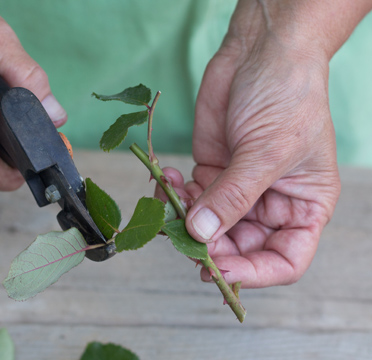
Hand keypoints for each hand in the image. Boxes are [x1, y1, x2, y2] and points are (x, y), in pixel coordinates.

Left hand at [157, 1, 341, 287]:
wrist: (262, 53)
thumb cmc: (287, 96)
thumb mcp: (266, 151)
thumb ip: (233, 197)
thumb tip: (202, 234)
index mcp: (303, 207)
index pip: (283, 260)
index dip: (253, 273)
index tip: (218, 269)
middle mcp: (270, 203)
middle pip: (238, 247)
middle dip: (208, 245)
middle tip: (184, 234)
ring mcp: (237, 188)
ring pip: (207, 225)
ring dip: (184, 219)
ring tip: (171, 198)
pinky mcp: (211, 170)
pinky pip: (188, 197)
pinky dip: (173, 194)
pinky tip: (165, 179)